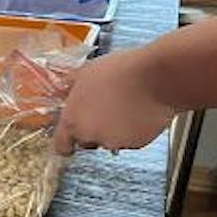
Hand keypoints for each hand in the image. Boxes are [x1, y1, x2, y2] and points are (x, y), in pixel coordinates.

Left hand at [53, 50, 175, 154]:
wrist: (156, 76)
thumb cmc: (121, 71)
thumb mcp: (85, 71)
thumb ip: (70, 85)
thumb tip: (64, 87)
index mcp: (73, 120)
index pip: (61, 145)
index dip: (66, 141)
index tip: (69, 139)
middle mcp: (90, 135)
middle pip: (85, 141)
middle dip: (92, 130)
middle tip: (103, 110)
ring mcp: (114, 142)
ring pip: (109, 141)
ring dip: (113, 130)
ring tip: (123, 107)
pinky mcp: (136, 144)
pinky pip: (130, 140)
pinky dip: (132, 131)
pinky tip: (137, 112)